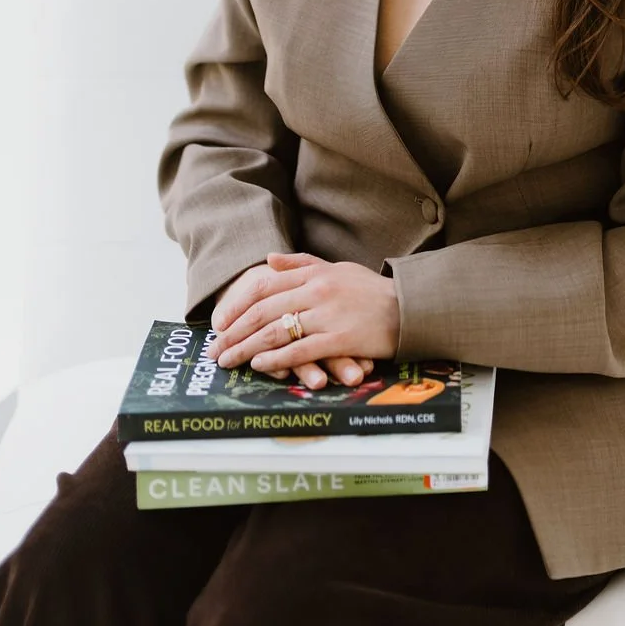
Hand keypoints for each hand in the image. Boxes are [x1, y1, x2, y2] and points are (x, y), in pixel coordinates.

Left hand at [208, 251, 399, 380]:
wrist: (410, 307)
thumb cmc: (372, 290)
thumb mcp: (337, 268)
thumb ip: (302, 264)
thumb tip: (268, 260)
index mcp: (314, 274)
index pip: (264, 286)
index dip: (237, 304)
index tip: (219, 322)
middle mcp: (317, 291)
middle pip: (264, 311)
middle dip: (234, 331)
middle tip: (214, 348)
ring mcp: (328, 315)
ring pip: (277, 332)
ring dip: (247, 348)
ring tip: (229, 361)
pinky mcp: (341, 339)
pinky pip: (301, 351)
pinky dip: (277, 360)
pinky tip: (260, 366)